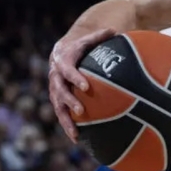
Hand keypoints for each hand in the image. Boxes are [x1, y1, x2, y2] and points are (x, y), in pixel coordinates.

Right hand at [48, 27, 115, 143]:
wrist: (61, 53)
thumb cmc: (80, 46)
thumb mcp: (88, 39)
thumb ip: (100, 36)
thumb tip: (116, 31)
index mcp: (62, 60)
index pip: (67, 70)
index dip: (75, 78)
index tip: (86, 87)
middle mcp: (55, 76)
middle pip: (59, 90)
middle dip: (69, 101)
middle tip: (81, 110)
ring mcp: (55, 89)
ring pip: (57, 106)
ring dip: (65, 120)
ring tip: (76, 133)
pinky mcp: (57, 100)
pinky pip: (61, 114)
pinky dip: (68, 126)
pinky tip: (77, 139)